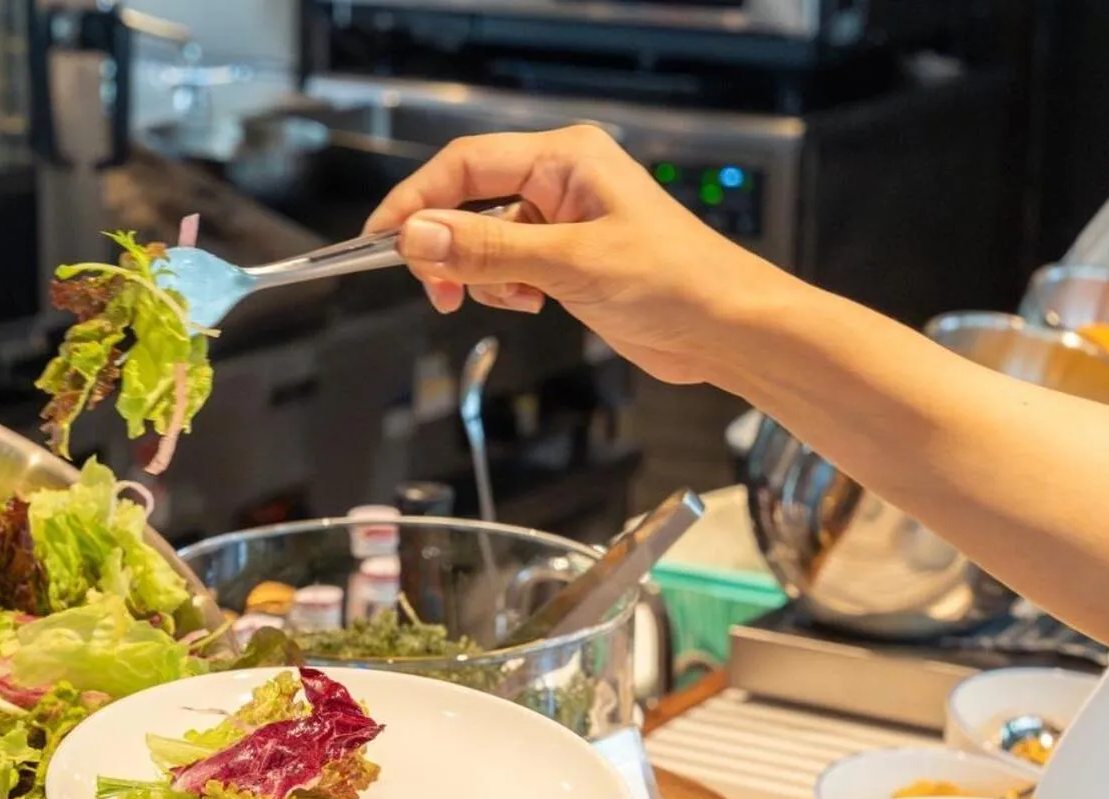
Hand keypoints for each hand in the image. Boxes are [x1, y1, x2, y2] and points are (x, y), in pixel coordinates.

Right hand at [364, 125, 785, 385]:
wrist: (726, 330)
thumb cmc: (677, 282)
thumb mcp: (569, 264)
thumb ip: (488, 249)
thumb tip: (420, 235)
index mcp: (566, 158)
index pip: (464, 165)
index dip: (416, 201)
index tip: (382, 240)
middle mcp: (561, 181)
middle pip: (467, 201)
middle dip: (446, 247)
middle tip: (437, 287)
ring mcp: (563, 222)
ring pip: (483, 240)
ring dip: (479, 275)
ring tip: (512, 299)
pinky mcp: (567, 260)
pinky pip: (507, 267)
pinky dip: (503, 290)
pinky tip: (532, 304)